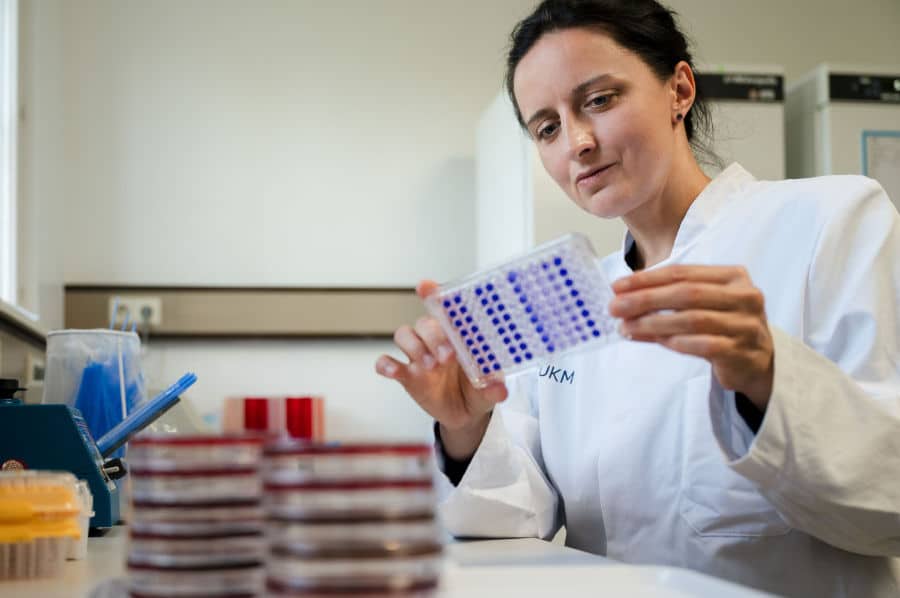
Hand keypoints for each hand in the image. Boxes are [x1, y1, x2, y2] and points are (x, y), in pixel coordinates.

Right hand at [375, 280, 507, 458]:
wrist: (464, 415)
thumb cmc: (477, 390)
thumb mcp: (490, 388)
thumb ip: (493, 387)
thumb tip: (500, 389)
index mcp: (456, 335)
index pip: (443, 308)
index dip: (432, 294)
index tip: (425, 287)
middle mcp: (434, 340)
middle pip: (424, 323)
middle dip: (434, 336)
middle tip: (447, 356)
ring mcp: (418, 356)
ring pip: (404, 335)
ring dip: (415, 348)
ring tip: (430, 367)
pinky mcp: (406, 374)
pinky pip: (386, 362)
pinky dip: (386, 364)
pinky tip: (394, 371)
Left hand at [609, 265, 773, 409]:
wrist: (758, 362)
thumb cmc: (722, 326)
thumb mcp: (700, 306)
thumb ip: (667, 300)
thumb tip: (623, 301)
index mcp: (732, 276)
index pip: (682, 273)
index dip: (647, 279)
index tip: (617, 287)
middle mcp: (744, 296)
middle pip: (686, 293)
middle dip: (645, 299)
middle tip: (616, 307)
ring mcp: (746, 325)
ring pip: (693, 319)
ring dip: (654, 323)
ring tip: (627, 327)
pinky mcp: (742, 352)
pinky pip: (704, 345)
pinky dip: (676, 342)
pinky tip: (656, 341)